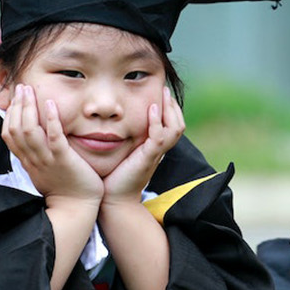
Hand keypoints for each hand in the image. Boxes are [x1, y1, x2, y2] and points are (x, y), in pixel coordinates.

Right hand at [1, 84, 102, 203]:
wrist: (75, 209)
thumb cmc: (65, 189)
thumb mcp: (44, 170)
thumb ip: (38, 155)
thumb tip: (35, 140)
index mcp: (27, 161)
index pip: (9, 134)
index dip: (9, 115)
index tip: (14, 99)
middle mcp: (33, 159)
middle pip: (15, 129)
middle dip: (16, 105)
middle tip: (20, 86)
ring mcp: (46, 160)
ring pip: (28, 131)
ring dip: (28, 108)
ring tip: (30, 90)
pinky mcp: (63, 160)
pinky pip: (53, 138)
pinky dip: (50, 120)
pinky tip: (51, 105)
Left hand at [102, 86, 183, 204]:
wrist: (113, 200)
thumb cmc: (112, 177)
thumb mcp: (121, 153)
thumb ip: (122, 139)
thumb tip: (110, 122)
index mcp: (154, 148)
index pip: (171, 124)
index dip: (169, 109)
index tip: (161, 93)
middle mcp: (158, 150)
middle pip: (178, 124)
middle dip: (173, 106)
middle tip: (165, 89)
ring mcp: (155, 154)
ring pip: (175, 128)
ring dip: (169, 110)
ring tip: (163, 95)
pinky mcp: (148, 158)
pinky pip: (159, 137)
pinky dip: (157, 122)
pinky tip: (151, 108)